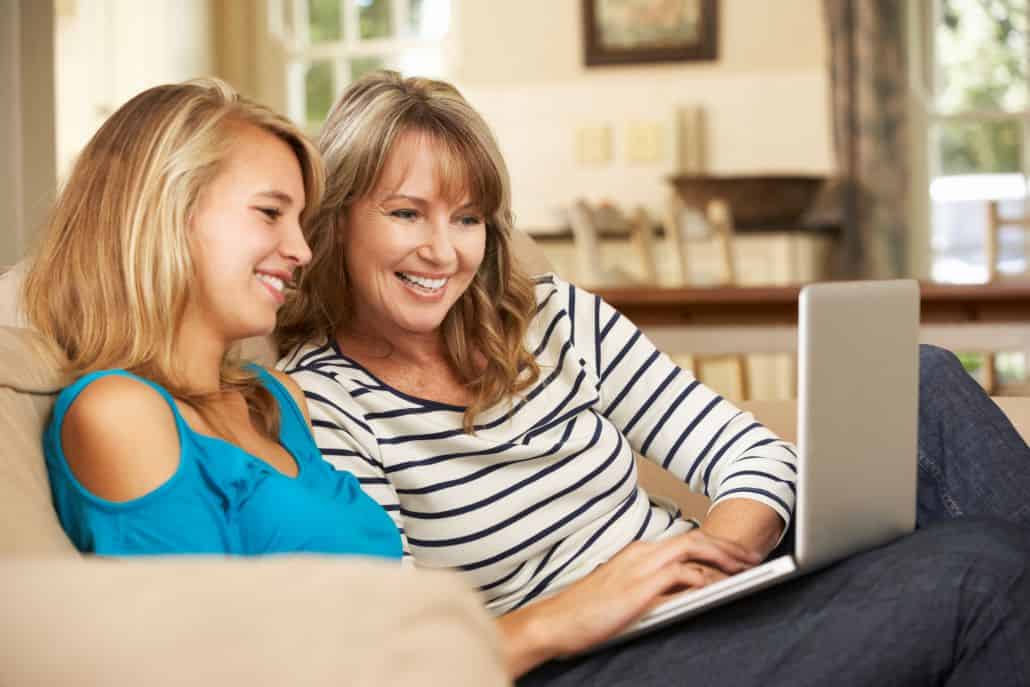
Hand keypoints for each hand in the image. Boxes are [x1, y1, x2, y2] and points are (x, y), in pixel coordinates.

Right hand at [497, 529, 759, 674]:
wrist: (555, 621)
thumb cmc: (585, 612)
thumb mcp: (623, 593)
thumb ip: (651, 586)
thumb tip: (683, 593)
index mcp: (637, 552)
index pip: (684, 539)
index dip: (714, 544)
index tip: (736, 554)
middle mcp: (642, 553)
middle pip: (695, 539)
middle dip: (727, 547)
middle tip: (752, 559)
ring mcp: (640, 567)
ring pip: (693, 551)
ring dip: (724, 560)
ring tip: (746, 572)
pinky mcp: (640, 587)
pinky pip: (683, 576)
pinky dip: (705, 578)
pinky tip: (720, 587)